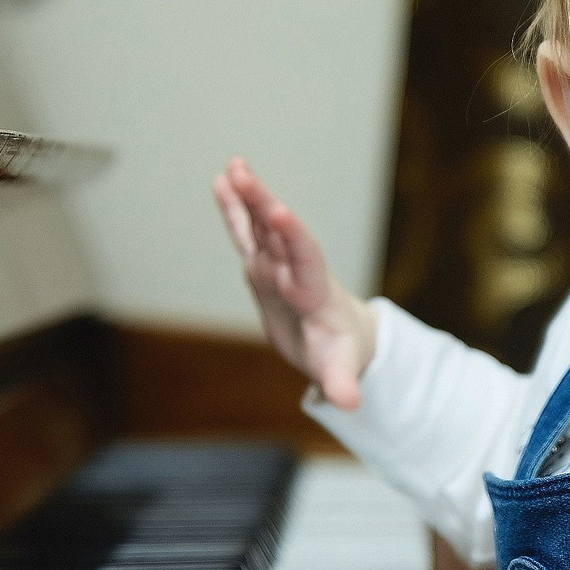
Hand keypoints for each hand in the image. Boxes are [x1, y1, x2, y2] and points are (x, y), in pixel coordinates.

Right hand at [212, 157, 376, 409]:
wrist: (341, 338)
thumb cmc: (341, 352)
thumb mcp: (340, 369)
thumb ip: (341, 382)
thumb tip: (349, 404)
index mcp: (313, 291)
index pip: (305, 258)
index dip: (293, 235)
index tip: (280, 210)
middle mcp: (294, 269)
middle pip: (277, 231)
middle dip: (260, 202)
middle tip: (243, 172)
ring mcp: (277, 264)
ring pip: (259, 224)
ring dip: (247, 196)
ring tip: (234, 165)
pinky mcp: (262, 266)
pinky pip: (245, 234)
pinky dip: (234, 210)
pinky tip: (221, 181)